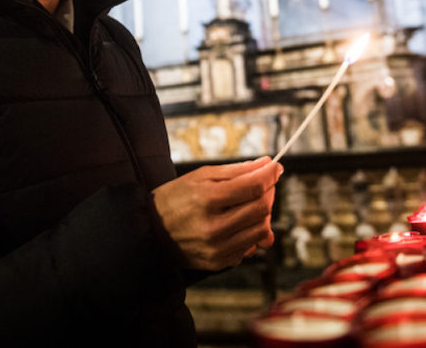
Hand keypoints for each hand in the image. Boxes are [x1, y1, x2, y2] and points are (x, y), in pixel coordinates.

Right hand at [152, 156, 282, 271]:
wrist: (150, 231)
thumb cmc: (176, 198)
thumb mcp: (201, 176)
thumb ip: (236, 171)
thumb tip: (267, 164)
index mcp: (206, 199)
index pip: (253, 187)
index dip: (269, 174)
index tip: (275, 166)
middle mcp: (213, 227)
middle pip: (261, 208)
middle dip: (269, 192)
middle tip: (265, 183)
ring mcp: (217, 249)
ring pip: (261, 230)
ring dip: (263, 213)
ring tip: (251, 202)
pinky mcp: (219, 263)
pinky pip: (250, 246)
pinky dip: (251, 232)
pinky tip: (239, 222)